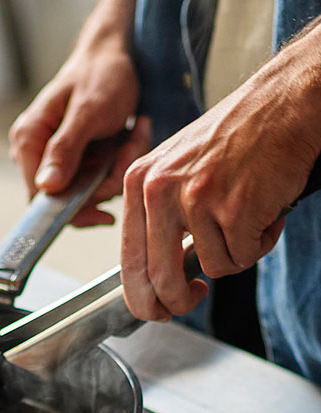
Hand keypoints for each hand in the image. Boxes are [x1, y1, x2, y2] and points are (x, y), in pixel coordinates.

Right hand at [8, 0, 146, 225]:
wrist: (115, 55)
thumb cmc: (101, 75)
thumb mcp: (87, 111)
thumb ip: (64, 149)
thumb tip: (46, 187)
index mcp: (27, 141)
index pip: (39, 198)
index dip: (72, 207)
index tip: (105, 200)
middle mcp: (34, 154)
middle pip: (65, 198)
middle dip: (104, 182)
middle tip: (129, 149)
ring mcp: (53, 158)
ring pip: (85, 191)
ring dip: (117, 170)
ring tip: (135, 135)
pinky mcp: (72, 160)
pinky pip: (95, 180)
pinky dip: (118, 165)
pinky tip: (130, 137)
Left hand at [121, 20, 320, 321]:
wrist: (284, 101)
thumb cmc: (234, 137)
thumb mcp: (174, 169)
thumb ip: (158, 218)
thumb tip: (154, 278)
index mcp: (138, 183)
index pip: (129, 261)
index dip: (142, 298)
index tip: (155, 309)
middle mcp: (159, 191)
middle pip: (161, 279)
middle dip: (178, 302)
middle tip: (195, 298)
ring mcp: (195, 200)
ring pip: (212, 268)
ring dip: (235, 255)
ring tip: (247, 219)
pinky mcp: (233, 208)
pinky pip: (243, 256)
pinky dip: (259, 244)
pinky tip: (264, 212)